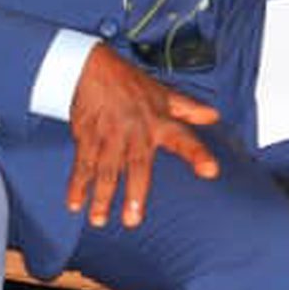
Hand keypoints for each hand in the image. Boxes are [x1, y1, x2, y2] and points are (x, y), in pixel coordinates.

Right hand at [66, 45, 219, 230]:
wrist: (92, 68)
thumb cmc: (131, 84)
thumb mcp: (163, 93)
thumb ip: (189, 109)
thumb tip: (214, 116)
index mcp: (159, 122)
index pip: (184, 139)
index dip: (197, 154)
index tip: (211, 171)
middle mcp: (136, 131)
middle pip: (136, 165)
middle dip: (134, 193)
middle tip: (132, 221)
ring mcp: (109, 135)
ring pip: (106, 170)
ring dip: (102, 196)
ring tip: (99, 220)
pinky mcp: (87, 136)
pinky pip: (83, 163)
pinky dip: (77, 184)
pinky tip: (74, 204)